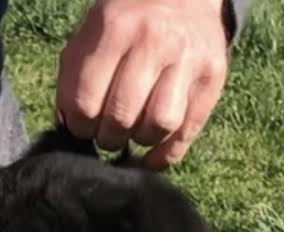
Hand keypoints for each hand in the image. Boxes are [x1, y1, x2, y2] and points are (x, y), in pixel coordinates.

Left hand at [56, 0, 228, 168]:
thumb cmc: (126, 22)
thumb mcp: (91, 35)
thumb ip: (74, 78)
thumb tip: (70, 127)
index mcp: (114, 30)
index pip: (86, 103)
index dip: (79, 125)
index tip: (83, 124)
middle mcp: (153, 42)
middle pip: (121, 118)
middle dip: (107, 137)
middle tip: (107, 131)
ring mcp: (187, 59)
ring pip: (158, 126)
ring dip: (138, 141)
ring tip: (131, 133)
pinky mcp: (212, 75)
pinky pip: (188, 130)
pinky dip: (166, 154)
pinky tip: (151, 158)